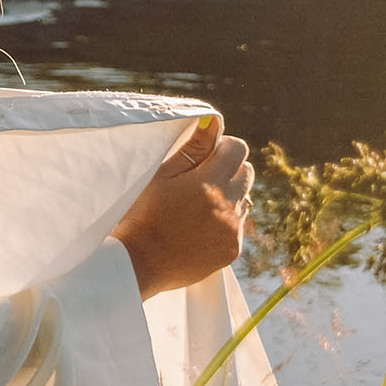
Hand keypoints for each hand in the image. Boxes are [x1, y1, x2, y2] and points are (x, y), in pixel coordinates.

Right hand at [111, 114, 252, 298]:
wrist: (139, 262)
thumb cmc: (144, 213)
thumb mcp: (162, 174)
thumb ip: (193, 147)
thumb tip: (213, 122)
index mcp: (211, 182)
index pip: (238, 148)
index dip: (222, 148)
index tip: (204, 157)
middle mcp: (229, 206)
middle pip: (246, 172)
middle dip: (229, 170)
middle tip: (201, 180)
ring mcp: (233, 230)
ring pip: (244, 199)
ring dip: (229, 196)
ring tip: (199, 206)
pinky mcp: (232, 250)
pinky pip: (238, 226)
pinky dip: (225, 222)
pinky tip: (199, 228)